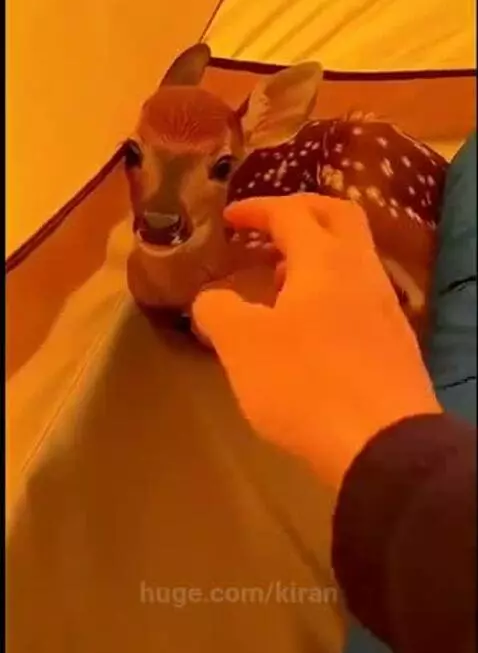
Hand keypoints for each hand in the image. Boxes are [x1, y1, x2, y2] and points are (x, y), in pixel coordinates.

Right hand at [192, 194, 441, 490]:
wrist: (384, 443)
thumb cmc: (305, 383)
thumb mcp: (242, 345)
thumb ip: (219, 311)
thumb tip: (211, 299)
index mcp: (325, 260)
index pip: (290, 213)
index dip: (256, 209)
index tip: (229, 217)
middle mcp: (362, 271)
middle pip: (338, 216)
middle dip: (300, 212)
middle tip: (268, 226)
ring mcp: (385, 306)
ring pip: (352, 258)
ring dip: (315, 255)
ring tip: (279, 280)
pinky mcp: (394, 341)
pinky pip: (360, 294)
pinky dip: (330, 290)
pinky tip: (309, 326)